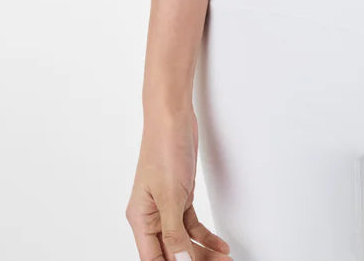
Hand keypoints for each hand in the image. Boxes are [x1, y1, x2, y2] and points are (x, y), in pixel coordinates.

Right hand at [126, 107, 230, 260]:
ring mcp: (166, 206)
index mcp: (140, 219)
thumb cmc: (164, 147)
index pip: (154, 259)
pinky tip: (219, 245)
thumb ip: (174, 233)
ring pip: (183, 241)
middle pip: (171, 252)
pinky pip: (191, 225)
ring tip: (223, 260)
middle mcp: (151, 216)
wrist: (173, 116)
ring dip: (202, 253)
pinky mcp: (180, 196)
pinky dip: (205, 236)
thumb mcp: (170, 196)